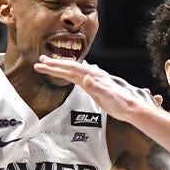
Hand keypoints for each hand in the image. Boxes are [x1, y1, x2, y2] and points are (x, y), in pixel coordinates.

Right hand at [34, 57, 151, 123]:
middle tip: (39, 62)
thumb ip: (96, 87)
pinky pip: (78, 76)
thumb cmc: (120, 103)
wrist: (131, 107)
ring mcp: (93, 79)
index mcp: (92, 76)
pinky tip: (67, 71)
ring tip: (48, 63)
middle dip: (54, 64)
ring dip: (60, 67)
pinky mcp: (94, 84)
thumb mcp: (108, 97)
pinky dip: (69, 72)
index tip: (42, 65)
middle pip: (69, 67)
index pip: (70, 69)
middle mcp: (92, 75)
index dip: (55, 67)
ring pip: (73, 70)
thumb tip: (86, 77)